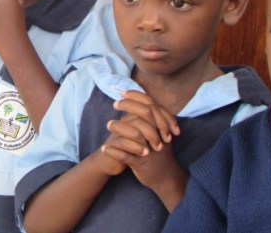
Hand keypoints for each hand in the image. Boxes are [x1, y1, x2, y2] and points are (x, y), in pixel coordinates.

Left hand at [101, 91, 186, 207]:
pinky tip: (104, 148)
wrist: (166, 178)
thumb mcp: (158, 134)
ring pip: (135, 135)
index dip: (136, 96)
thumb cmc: (158, 152)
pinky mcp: (142, 164)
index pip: (150, 105)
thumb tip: (136, 100)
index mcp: (160, 127)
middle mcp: (157, 136)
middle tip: (115, 104)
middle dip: (129, 106)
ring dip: (119, 128)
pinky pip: (126, 156)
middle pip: (145, 114)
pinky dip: (114, 152)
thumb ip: (150, 119)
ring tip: (108, 124)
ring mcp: (150, 150)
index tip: (122, 92)